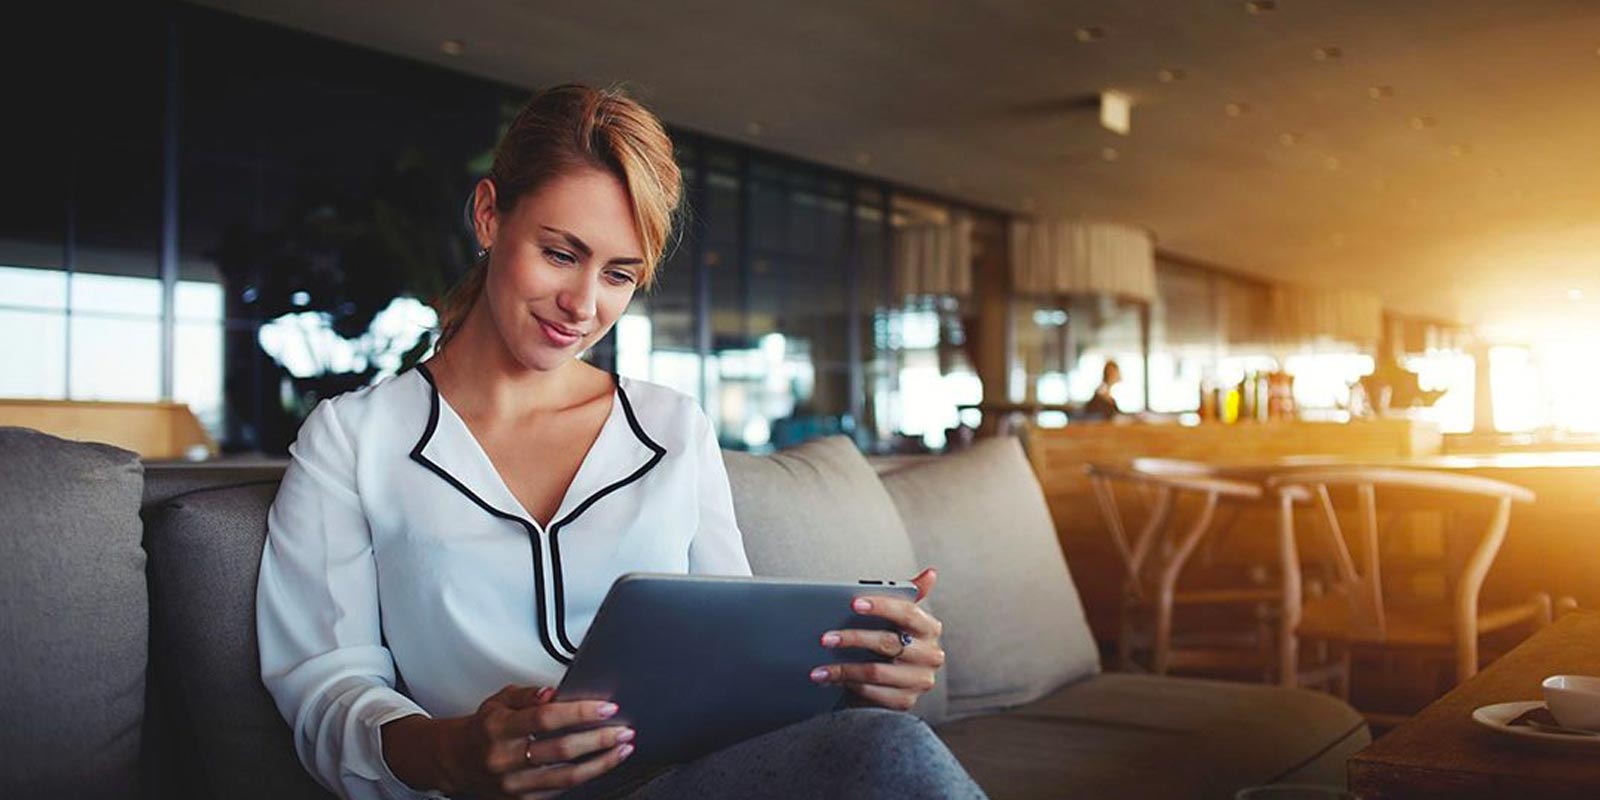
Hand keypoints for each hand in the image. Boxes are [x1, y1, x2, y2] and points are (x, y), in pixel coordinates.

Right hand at [448, 684, 634, 798]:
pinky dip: (585, 778)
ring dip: (601, 763)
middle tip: (623, 730)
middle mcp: (506, 758)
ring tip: (622, 749)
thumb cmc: (484, 729)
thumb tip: (553, 691)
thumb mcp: (499, 701)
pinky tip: (601, 765)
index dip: (580, 712)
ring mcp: (514, 784)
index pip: (546, 718)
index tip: (607, 707)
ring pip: (566, 777)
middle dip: (599, 739)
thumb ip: (528, 695)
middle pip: (561, 750)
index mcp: (500, 728)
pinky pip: (560, 791)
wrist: (457, 762)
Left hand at [809, 567, 945, 710]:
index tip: (852, 603)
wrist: (891, 683)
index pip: (907, 613)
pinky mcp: (906, 702)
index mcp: (929, 628)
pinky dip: (849, 686)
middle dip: (853, 638)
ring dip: (843, 669)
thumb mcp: (898, 619)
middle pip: (888, 643)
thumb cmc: (892, 641)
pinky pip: (873, 693)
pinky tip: (831, 681)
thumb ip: (910, 594)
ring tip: (819, 668)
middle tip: (825, 638)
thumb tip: (931, 573)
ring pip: (876, 671)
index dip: (881, 606)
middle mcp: (931, 655)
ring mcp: (920, 681)